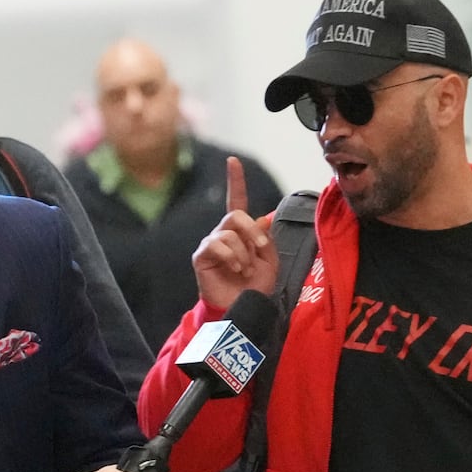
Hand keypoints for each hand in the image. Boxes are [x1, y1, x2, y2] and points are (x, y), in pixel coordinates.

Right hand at [191, 157, 278, 310]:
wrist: (242, 310)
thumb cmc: (255, 288)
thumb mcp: (270, 262)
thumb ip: (267, 239)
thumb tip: (264, 217)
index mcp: (240, 232)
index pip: (237, 201)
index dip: (235, 181)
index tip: (233, 161)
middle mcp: (223, 234)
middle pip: (236, 214)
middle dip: (253, 232)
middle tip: (260, 251)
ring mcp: (211, 244)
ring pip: (229, 232)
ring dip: (244, 252)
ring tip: (245, 270)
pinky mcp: (201, 256)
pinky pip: (216, 244)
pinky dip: (231, 257)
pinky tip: (235, 270)